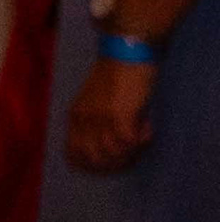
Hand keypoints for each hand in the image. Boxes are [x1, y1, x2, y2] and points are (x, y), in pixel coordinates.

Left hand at [65, 54, 159, 173]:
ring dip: (131, 153)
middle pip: (94, 160)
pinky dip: (142, 141)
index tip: (113, 163)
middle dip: (116, 164)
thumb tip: (109, 150)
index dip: (93, 167)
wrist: (125, 53)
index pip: (73, 156)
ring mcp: (100, 118)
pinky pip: (129, 143)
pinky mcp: (120, 114)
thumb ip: (96, 124)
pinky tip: (148, 128)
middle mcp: (84, 120)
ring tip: (142, 138)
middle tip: (133, 152)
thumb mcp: (96, 102)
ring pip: (112, 155)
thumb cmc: (115, 77)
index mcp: (74, 118)